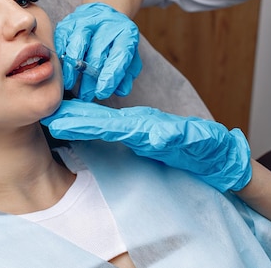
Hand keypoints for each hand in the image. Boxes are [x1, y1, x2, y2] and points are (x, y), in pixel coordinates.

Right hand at [41, 99, 251, 191]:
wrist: (219, 153)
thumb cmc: (207, 146)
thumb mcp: (196, 141)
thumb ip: (175, 137)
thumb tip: (155, 137)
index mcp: (148, 126)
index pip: (111, 123)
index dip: (87, 121)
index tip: (63, 118)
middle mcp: (142, 126)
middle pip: (104, 122)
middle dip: (78, 120)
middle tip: (51, 118)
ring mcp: (142, 131)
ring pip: (107, 126)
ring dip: (82, 123)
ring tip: (57, 120)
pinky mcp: (146, 137)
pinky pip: (117, 131)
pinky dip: (96, 128)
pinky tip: (80, 126)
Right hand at [55, 3, 141, 100]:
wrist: (104, 14)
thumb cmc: (116, 41)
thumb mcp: (129, 56)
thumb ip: (127, 74)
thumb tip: (121, 90)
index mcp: (126, 33)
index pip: (120, 55)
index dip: (111, 76)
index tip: (102, 92)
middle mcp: (107, 24)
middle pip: (97, 53)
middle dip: (90, 79)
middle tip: (86, 96)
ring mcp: (86, 21)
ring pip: (78, 44)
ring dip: (72, 67)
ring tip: (70, 84)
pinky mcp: (68, 22)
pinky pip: (61, 39)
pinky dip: (59, 56)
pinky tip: (60, 70)